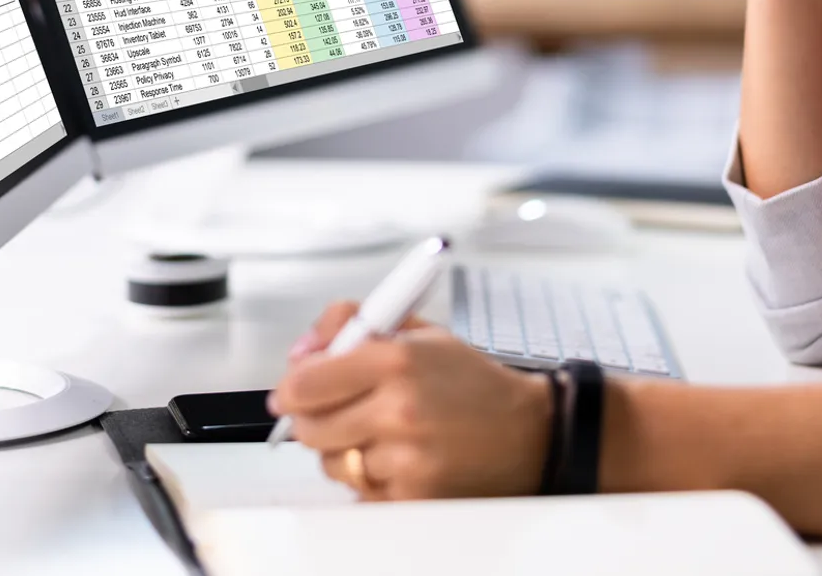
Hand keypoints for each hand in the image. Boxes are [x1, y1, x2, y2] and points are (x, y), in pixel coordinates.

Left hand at [269, 300, 552, 500]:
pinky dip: (370, 478)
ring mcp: (406, 458)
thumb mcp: (419, 333)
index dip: (291, 387)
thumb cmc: (474, 384)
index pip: (306, 382)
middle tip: (330, 412)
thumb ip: (352, 324)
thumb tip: (302, 352)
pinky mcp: (414, 496)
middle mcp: (398, 409)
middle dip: (312, 419)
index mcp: (396, 359)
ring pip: (333, 463)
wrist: (530, 432)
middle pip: (310, 427)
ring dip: (343, 451)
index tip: (292, 390)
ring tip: (379, 435)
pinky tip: (397, 460)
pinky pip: (361, 492)